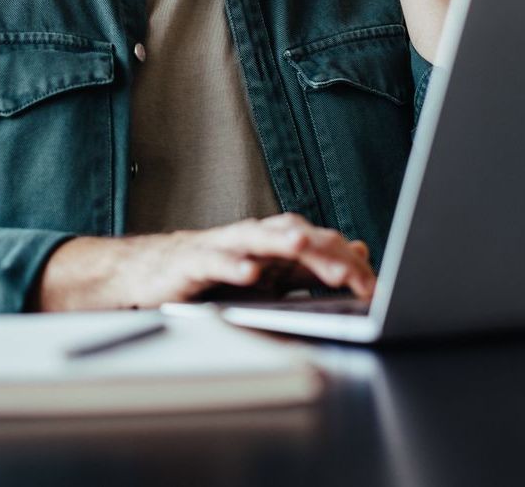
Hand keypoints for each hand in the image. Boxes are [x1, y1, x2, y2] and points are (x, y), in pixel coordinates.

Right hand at [33, 212, 374, 310]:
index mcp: (275, 243)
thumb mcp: (270, 276)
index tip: (374, 287)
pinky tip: (248, 273)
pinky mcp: (193, 262)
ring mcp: (223, 247)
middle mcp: (253, 238)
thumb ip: (312, 266)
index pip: (320, 246)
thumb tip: (359, 251)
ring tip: (301, 247)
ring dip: (280, 242)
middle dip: (324, 254)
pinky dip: (232, 265)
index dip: (347, 264)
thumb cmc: (213, 275)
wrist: (150, 274)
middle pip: (295, 236)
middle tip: (353, 274)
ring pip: (257, 239)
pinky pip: (215, 262)